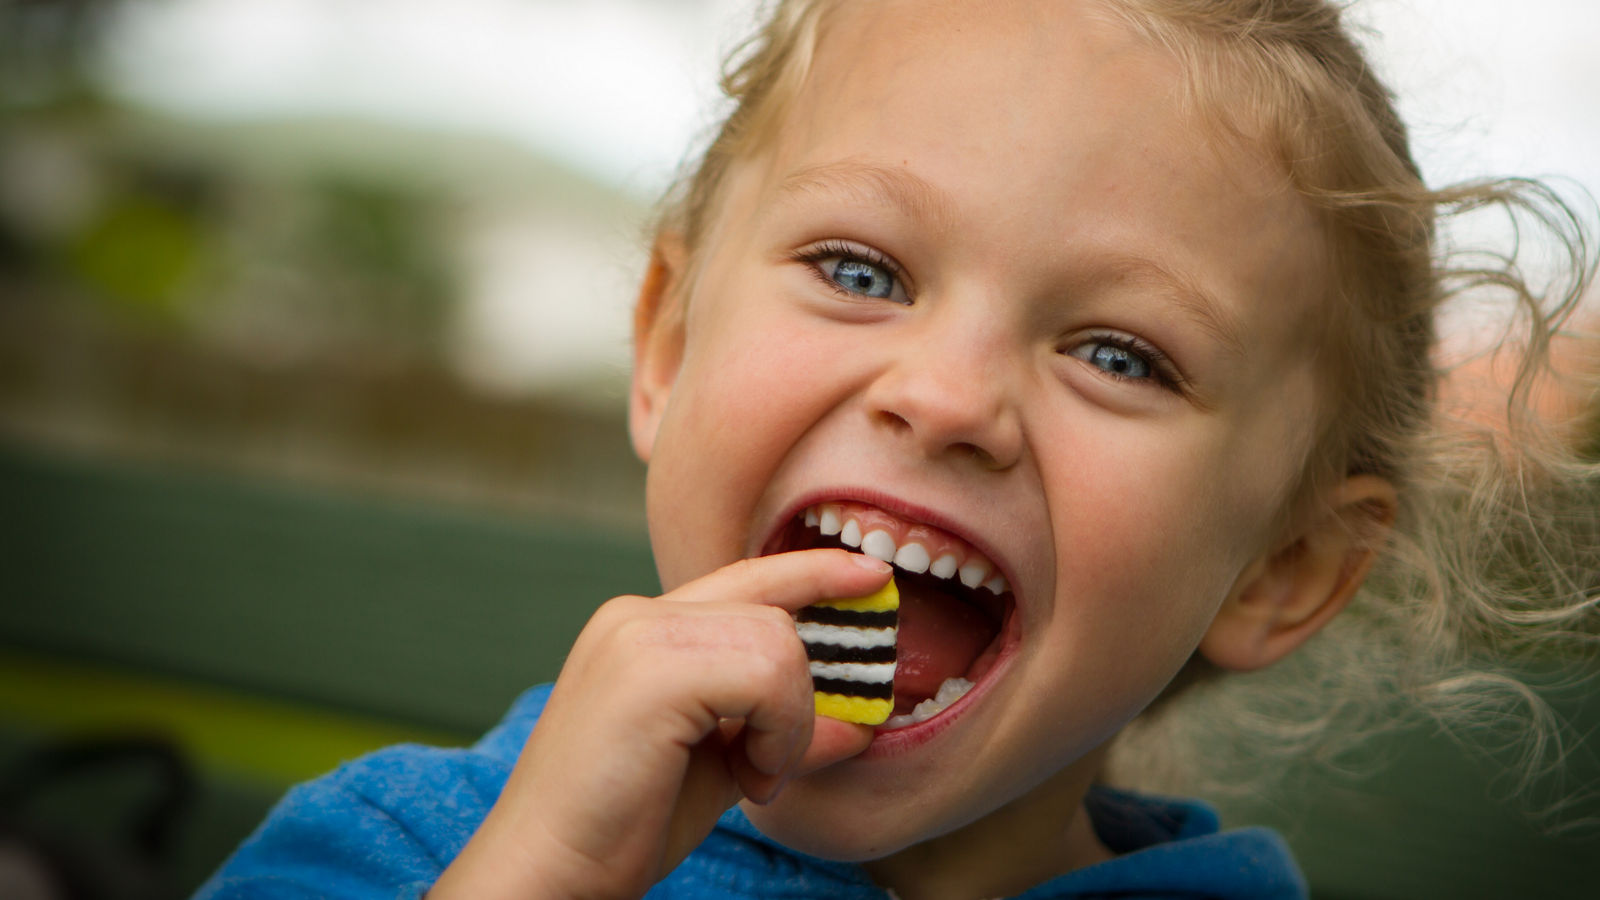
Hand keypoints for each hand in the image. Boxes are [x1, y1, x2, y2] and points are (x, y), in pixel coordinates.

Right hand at [430, 549, 888, 899]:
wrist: (550, 873)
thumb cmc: (624, 825)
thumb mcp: (723, 767)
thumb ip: (779, 730)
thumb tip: (859, 722)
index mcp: (641, 628)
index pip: (746, 576)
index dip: (812, 571)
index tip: (870, 574)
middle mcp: (635, 616)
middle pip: (774, 612)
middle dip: (803, 690)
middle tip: (771, 762)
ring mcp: (638, 635)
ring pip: (778, 643)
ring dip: (789, 722)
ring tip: (751, 775)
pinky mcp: (651, 669)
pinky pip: (768, 675)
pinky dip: (779, 732)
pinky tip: (747, 777)